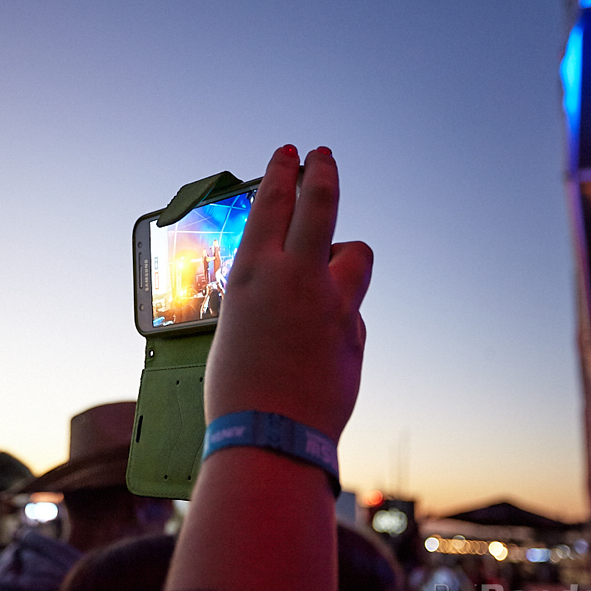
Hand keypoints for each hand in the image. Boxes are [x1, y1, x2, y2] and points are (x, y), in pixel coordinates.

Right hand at [205, 145, 372, 441]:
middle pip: (322, 204)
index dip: (283, 172)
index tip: (290, 154)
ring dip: (345, 253)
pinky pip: (352, 308)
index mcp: (253, 274)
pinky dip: (340, 313)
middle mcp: (297, 278)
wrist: (270, 436)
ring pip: (356, 253)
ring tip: (332, 265)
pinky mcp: (355, 332)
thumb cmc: (236, 390)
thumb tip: (283, 288)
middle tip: (323, 157)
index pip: (273, 203)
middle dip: (323, 172)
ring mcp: (333, 303)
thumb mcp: (233, 327)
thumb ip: (263, 297)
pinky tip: (320, 339)